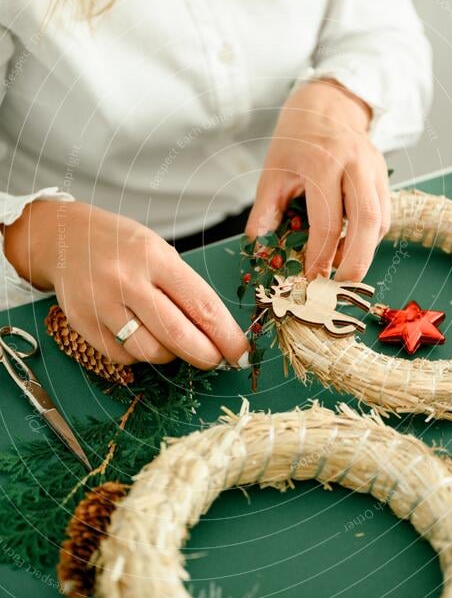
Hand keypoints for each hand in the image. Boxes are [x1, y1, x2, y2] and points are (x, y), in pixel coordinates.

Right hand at [4, 201, 248, 368]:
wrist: (64, 237)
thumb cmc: (122, 246)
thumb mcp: (159, 251)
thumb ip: (185, 289)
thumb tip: (216, 333)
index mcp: (156, 257)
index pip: (202, 305)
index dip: (226, 335)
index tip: (240, 352)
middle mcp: (127, 280)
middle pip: (178, 335)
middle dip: (205, 355)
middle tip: (215, 360)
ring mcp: (101, 304)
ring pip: (149, 352)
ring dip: (170, 355)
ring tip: (172, 341)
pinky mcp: (81, 323)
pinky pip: (121, 357)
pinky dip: (138, 355)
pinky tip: (139, 336)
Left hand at [246, 79, 390, 280]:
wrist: (328, 105)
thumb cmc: (296, 139)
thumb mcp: (272, 172)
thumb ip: (264, 212)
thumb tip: (258, 249)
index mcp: (322, 162)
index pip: (327, 221)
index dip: (320, 256)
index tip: (310, 279)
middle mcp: (354, 165)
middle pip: (368, 221)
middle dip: (357, 261)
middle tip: (340, 286)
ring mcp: (374, 168)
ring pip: (381, 220)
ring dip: (365, 250)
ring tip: (342, 269)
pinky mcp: (384, 175)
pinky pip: (385, 213)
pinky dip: (370, 236)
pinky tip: (352, 245)